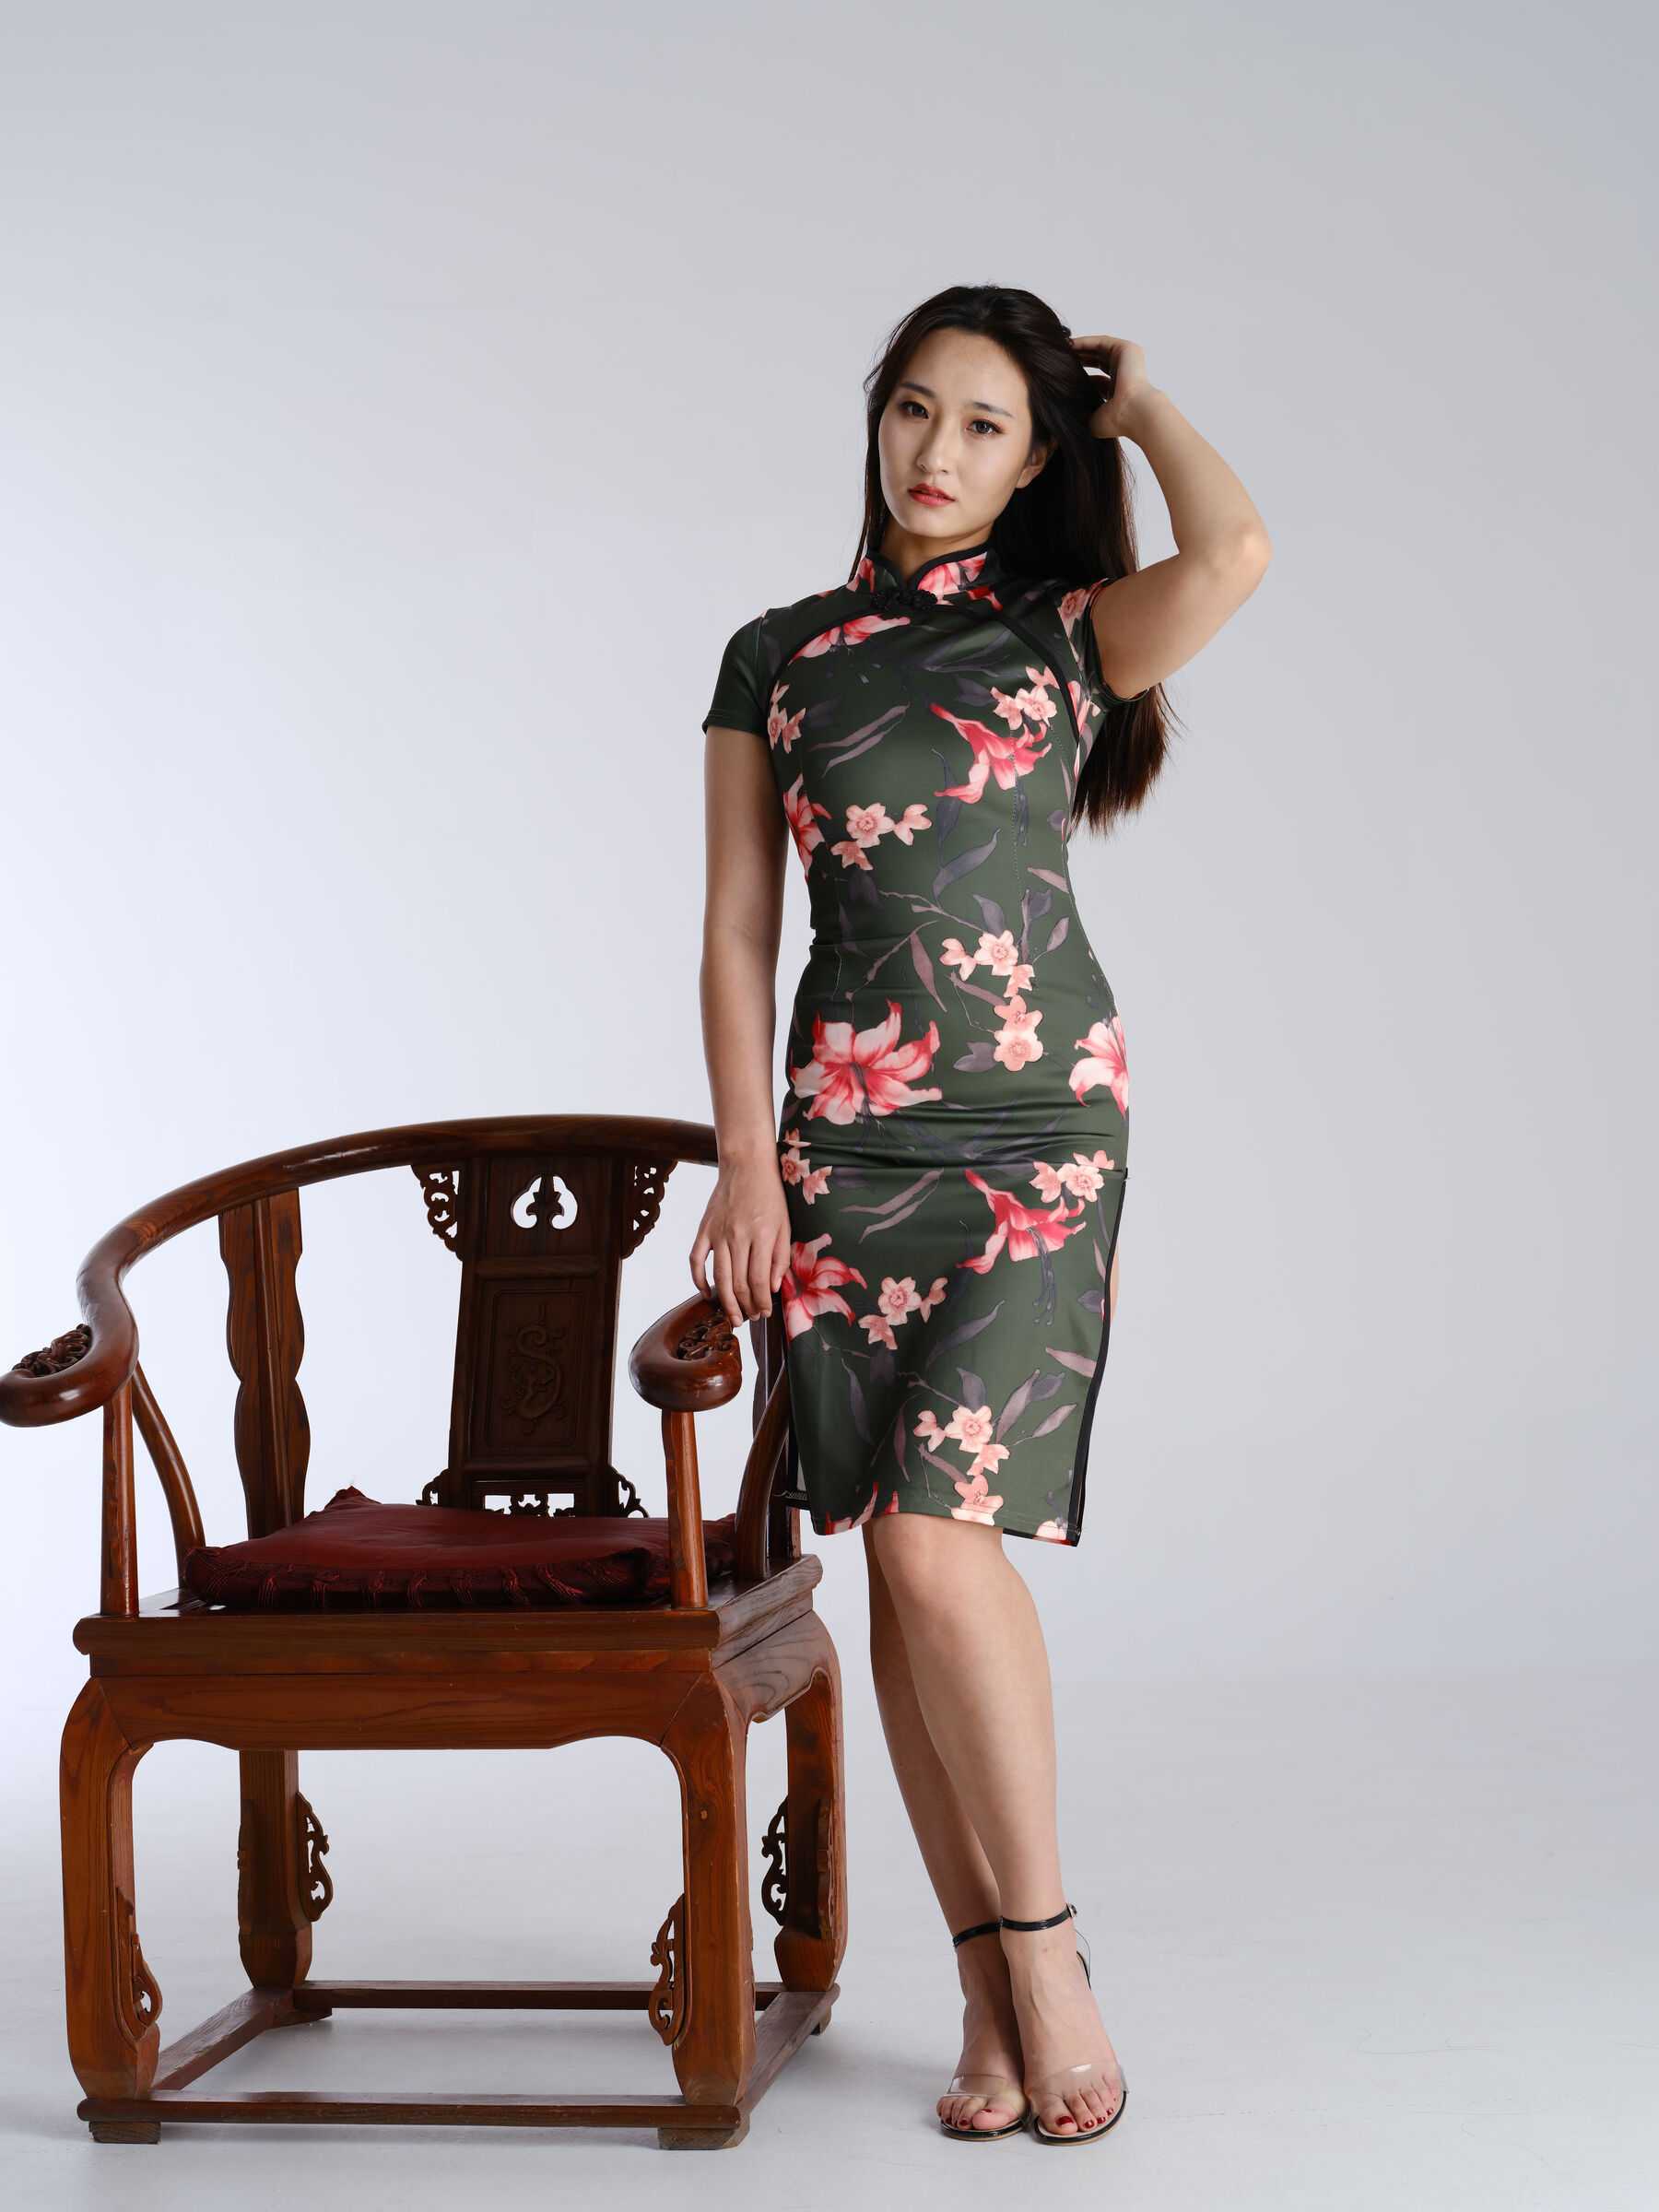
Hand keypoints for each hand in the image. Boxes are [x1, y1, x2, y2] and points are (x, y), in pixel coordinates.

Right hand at [689, 1158, 791, 1326]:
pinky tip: (707, 1293)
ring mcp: (718, 1233)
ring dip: (725, 1302)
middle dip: (745, 1307)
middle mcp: (738, 1236)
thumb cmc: (770, 1196)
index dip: (761, 1302)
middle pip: (738, 1283)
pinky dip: (699, 1280)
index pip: (759, 1280)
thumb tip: (773, 1288)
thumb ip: (780, 1257)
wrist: (746, 1165)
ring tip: (733, 1316)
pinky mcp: (704, 1228)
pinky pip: (696, 1260)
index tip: (764, 1313)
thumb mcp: (785, 1225)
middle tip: (750, 1318)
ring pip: (718, 1277)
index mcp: (761, 1235)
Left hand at [1068, 332, 1156, 441]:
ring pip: (1099, 349)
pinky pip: (1101, 341)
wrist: (1133, 412)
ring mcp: (1127, 360)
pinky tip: (1069, 344)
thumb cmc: (1117, 421)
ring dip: (1080, 348)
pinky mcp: (1127, 349)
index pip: (1097, 380)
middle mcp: (1124, 374)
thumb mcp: (1093, 419)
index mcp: (1119, 392)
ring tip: (1061, 349)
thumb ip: (1081, 414)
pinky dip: (1085, 341)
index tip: (1061, 376)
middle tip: (1059, 359)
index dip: (1080, 376)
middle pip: (1098, 360)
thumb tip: (1064, 414)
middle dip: (1079, 359)